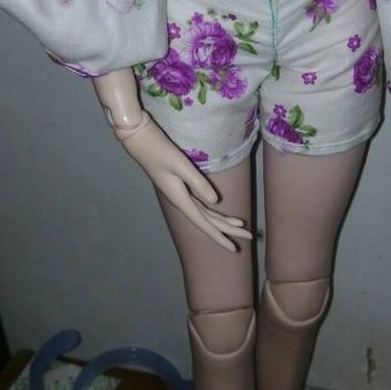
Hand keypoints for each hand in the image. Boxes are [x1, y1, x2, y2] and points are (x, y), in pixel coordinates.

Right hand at [117, 111, 251, 250]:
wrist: (140, 141)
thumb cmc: (159, 150)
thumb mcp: (181, 165)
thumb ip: (198, 183)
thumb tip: (215, 202)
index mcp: (181, 199)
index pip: (205, 224)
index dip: (220, 236)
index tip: (234, 248)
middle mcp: (181, 201)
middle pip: (209, 221)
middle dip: (229, 229)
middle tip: (250, 236)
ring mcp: (181, 195)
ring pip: (206, 214)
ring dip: (223, 221)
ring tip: (242, 226)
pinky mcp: (181, 187)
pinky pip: (201, 206)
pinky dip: (213, 211)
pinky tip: (222, 212)